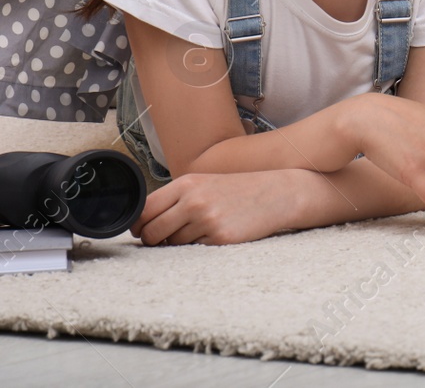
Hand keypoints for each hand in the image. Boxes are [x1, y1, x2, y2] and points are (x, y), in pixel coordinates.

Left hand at [132, 171, 299, 245]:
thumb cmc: (238, 190)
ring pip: (172, 243)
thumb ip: (175, 199)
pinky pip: (194, 249)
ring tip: (201, 228)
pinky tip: (215, 232)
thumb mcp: (204, 183)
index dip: (139, 224)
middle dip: (154, 239)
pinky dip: (200, 245)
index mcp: (186, 184)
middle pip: (152, 231)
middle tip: (166, 237)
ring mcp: (207, 220)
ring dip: (180, 242)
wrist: (277, 194)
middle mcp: (194, 201)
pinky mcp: (219, 238)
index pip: (144, 210)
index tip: (142, 229)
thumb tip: (142, 224)